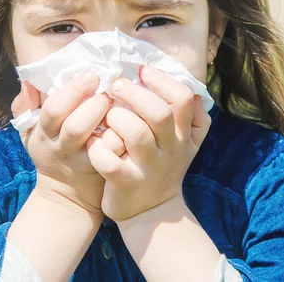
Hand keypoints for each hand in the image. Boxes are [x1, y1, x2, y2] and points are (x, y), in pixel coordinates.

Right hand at [11, 71, 111, 216]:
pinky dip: (122, 137)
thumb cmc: (51, 151)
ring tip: (118, 101)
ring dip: (109, 120)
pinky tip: (131, 119)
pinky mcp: (105, 171)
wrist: (66, 196)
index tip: (89, 73)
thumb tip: (27, 82)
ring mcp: (85, 161)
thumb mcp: (31, 132)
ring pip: (97, 142)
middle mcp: (62, 148)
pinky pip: (114, 154)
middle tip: (107, 86)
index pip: (53, 110)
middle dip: (92, 103)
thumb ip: (25, 107)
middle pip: (75, 126)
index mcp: (44, 133)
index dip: (72, 91)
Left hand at [85, 66, 211, 221]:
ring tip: (107, 114)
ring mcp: (148, 167)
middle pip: (160, 113)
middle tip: (117, 85)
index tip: (142, 71)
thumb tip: (185, 82)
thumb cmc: (163, 165)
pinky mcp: (126, 183)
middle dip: (136, 94)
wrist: (152, 212)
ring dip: (117, 118)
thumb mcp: (184, 142)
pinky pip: (110, 162)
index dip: (163, 80)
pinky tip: (92, 141)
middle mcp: (170, 149)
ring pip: (136, 134)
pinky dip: (98, 148)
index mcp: (183, 134)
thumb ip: (190, 114)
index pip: (184, 98)